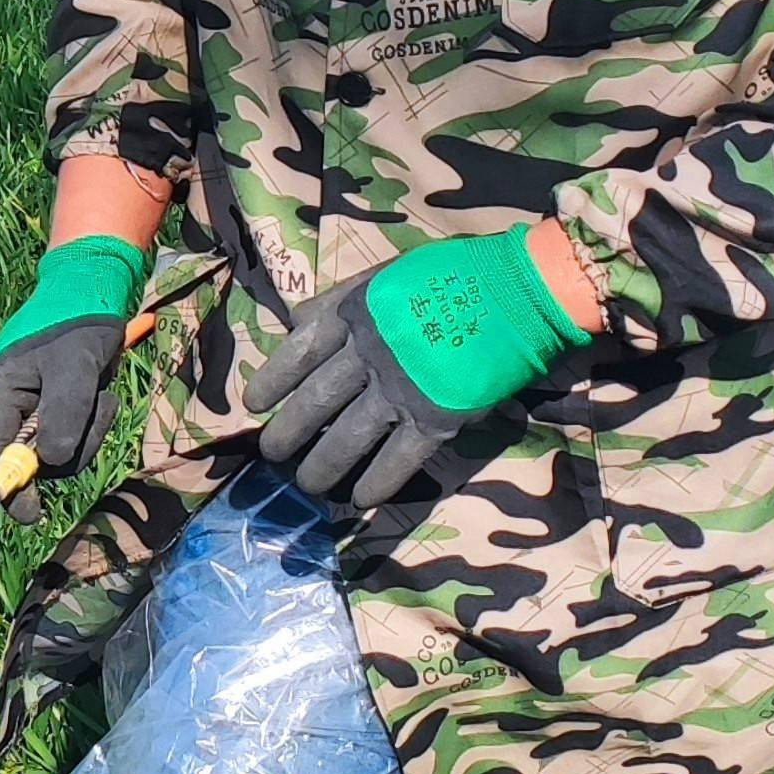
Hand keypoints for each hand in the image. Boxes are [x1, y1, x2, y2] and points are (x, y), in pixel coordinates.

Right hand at [0, 234, 144, 519]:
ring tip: (100, 393)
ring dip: (88, 430)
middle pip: (30, 458)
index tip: (29, 514)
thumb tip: (52, 463)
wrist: (97, 293)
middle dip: (68, 445)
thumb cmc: (78, 323)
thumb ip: (63, 414)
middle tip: (94, 411)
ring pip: (60, 452)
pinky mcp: (60, 410)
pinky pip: (76, 436)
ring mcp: (37, 409)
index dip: (6, 486)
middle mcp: (12, 405)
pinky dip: (94, 421)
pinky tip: (101, 391)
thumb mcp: (74, 368)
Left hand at [246, 225, 592, 506]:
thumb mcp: (386, 275)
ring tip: (307, 484)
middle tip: (271, 453)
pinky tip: (361, 498)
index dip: (274, 379)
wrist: (519, 289)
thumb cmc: (453, 275)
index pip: (299, 352)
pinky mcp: (438, 415)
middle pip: (316, 401)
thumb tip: (295, 322)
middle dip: (288, 431)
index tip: (254, 403)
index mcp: (355, 315)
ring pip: (348, 436)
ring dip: (323, 466)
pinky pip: (398, 458)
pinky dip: (378, 480)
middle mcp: (370, 354)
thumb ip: (341, 300)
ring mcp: (402, 387)